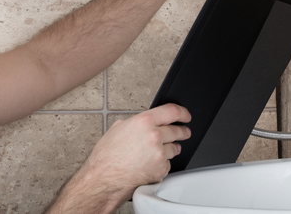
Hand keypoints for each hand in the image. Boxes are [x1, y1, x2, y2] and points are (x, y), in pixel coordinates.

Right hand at [50, 104, 190, 213]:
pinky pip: (168, 164)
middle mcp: (154, 136)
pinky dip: (163, 164)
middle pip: (177, 130)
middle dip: (182, 131)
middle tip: (184, 132)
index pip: (172, 112)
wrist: (104, 179)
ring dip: (171, 148)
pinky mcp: (161, 170)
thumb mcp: (118, 128)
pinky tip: (150, 165)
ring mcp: (159, 154)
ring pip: (175, 148)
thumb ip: (136, 123)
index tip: (185, 116)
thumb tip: (144, 123)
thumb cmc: (106, 156)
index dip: (182, 113)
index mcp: (144, 122)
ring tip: (158, 152)